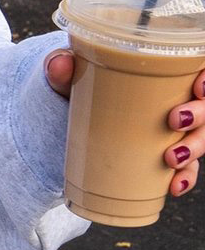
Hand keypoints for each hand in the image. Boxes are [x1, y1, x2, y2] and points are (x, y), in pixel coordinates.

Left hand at [44, 48, 204, 197]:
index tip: (199, 87)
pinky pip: (184, 168)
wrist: (66, 116)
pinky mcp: (163, 154)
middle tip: (175, 120)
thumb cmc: (79, 85)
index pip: (198, 71)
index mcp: (161, 71)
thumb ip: (62, 67)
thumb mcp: (70, 75)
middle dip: (201, 116)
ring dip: (194, 150)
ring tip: (171, 159)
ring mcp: (172, 129)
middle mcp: (175, 99)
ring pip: (200, 138)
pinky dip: (184, 178)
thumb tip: (59, 63)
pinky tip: (174, 186)